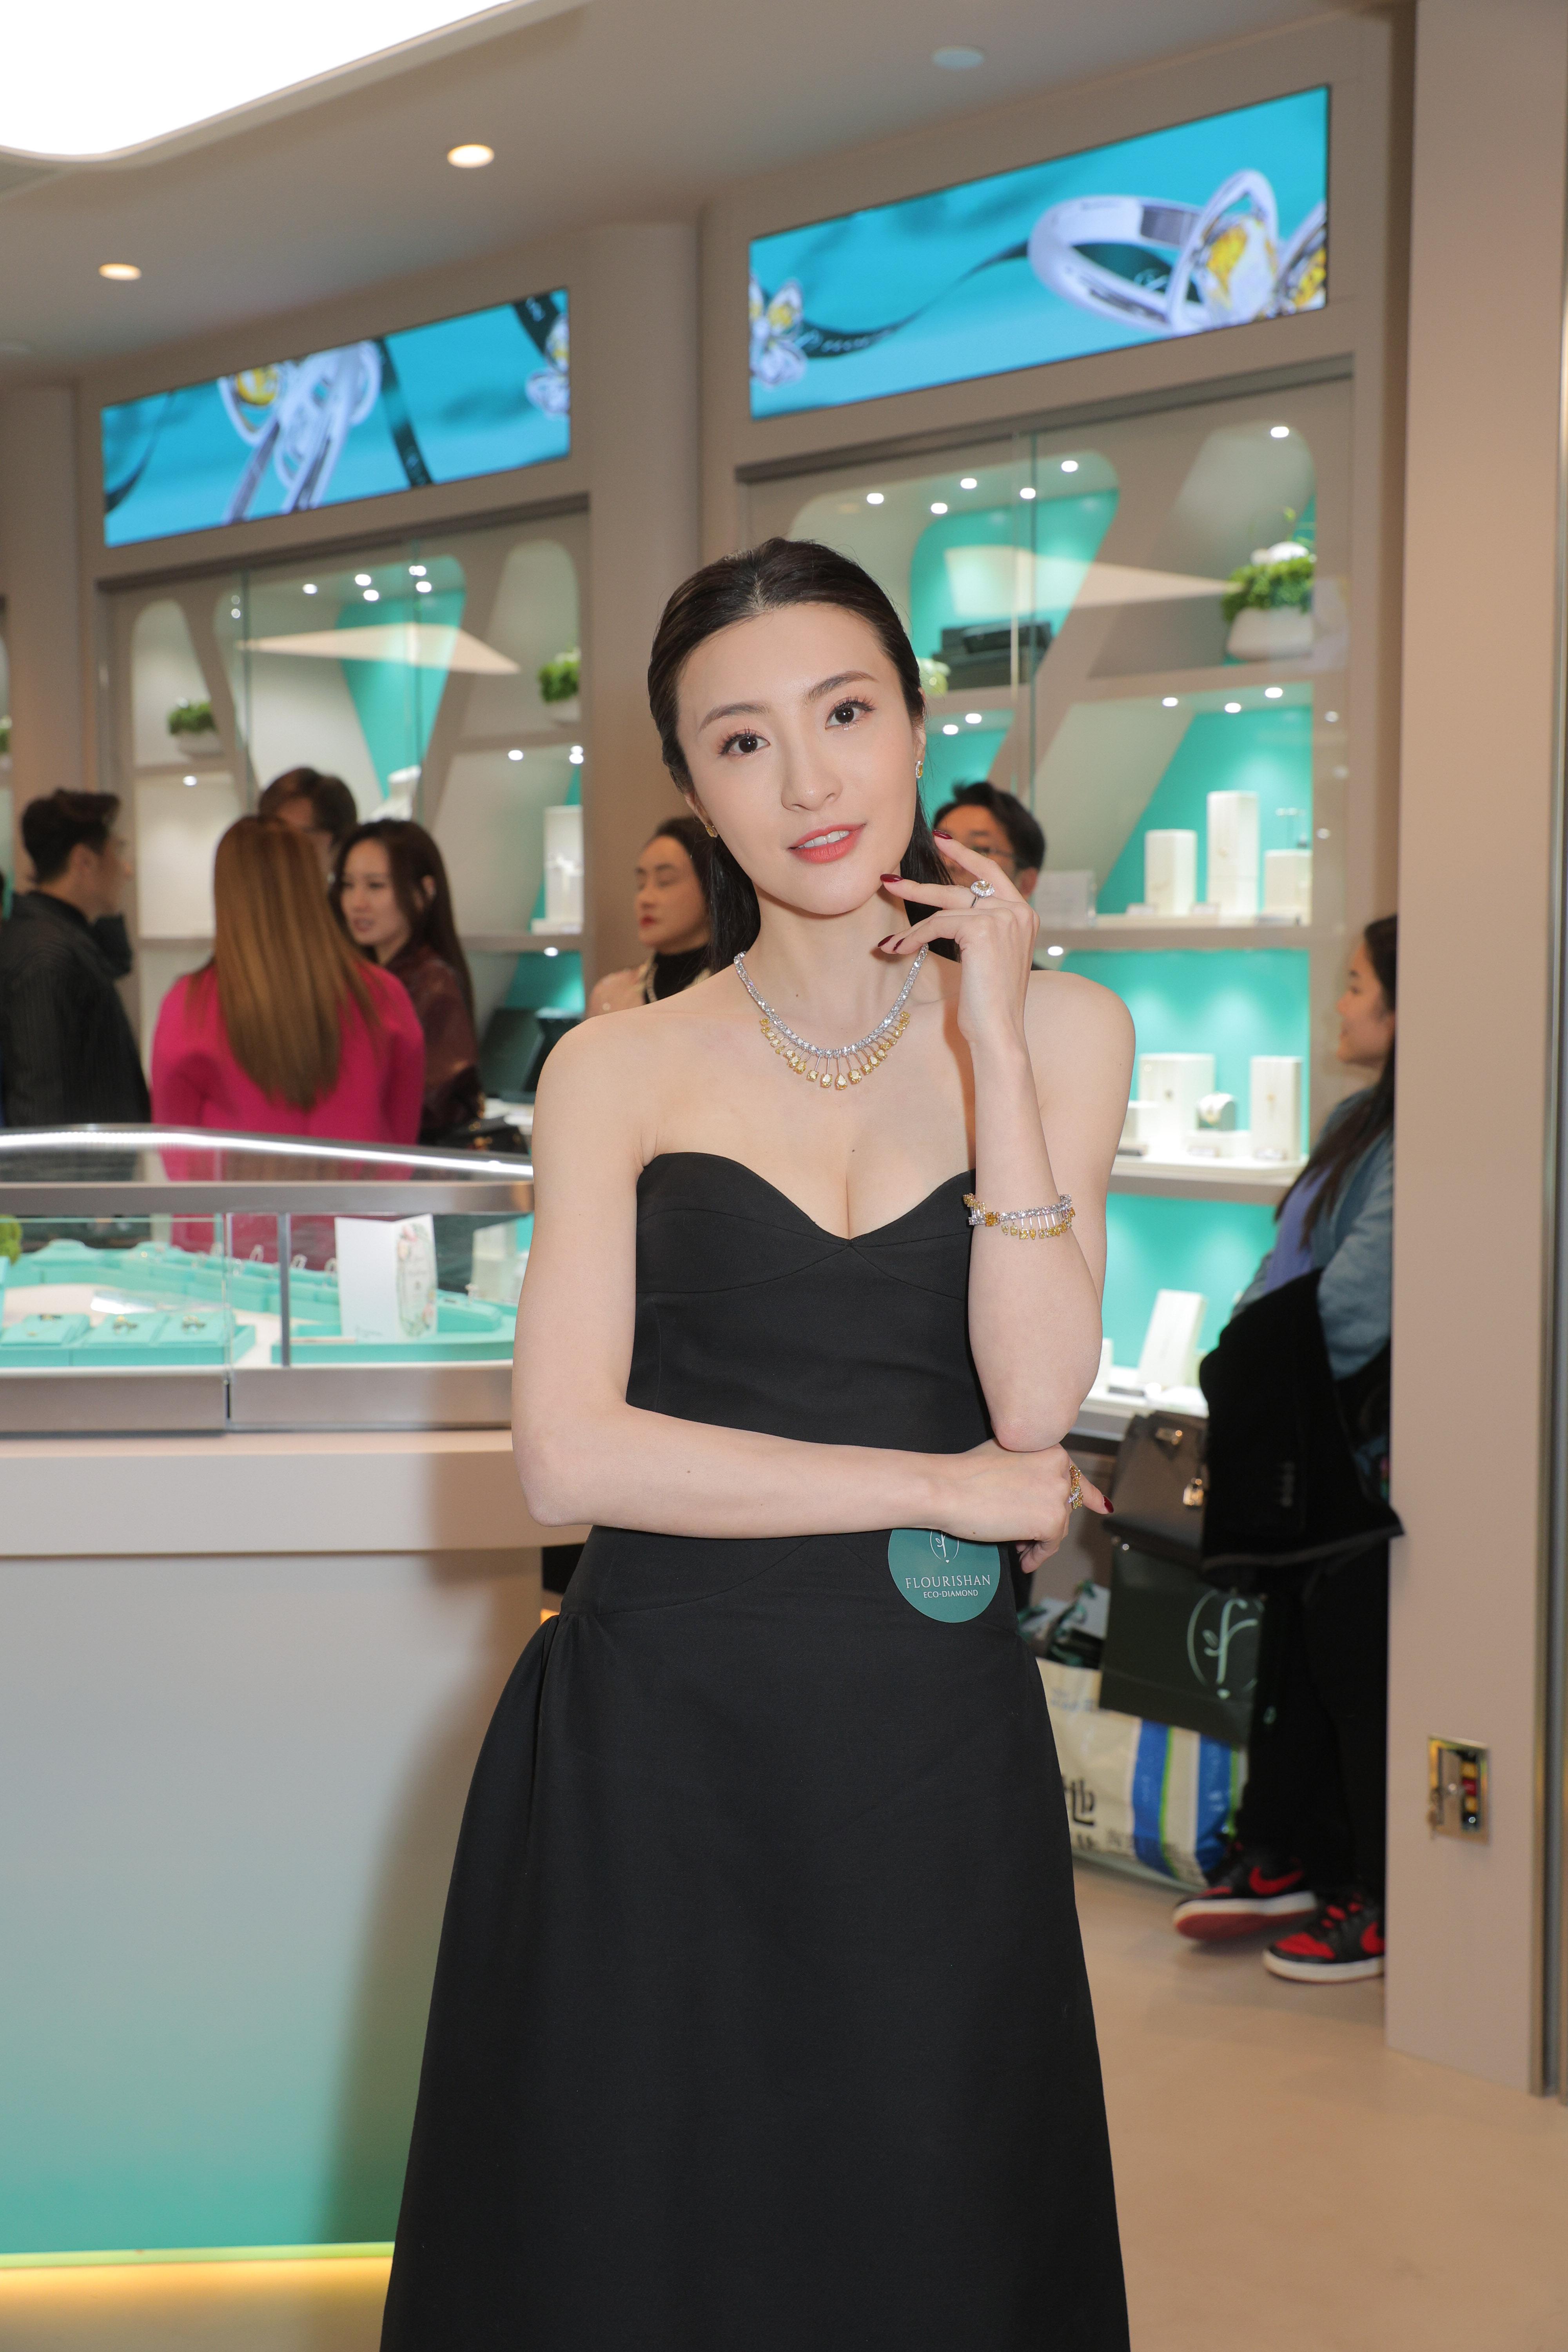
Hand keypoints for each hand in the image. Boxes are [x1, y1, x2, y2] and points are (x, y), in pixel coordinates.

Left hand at [878, 833, 1039, 1050]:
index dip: (965, 855)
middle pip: (961, 888)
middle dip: (920, 886)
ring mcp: (1003, 917)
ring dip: (912, 929)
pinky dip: (914, 938)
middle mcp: (1018, 911)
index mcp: (1023, 915)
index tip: (942, 840)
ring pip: (944, 911)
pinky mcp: (983, 928)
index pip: (992, 874)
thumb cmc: (989, 1004)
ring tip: (890, 942)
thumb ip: (978, 929)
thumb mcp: (988, 958)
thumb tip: (945, 915)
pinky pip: (937, 925)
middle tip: (889, 880)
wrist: (999, 1031)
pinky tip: (898, 950)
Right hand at [934, 1440, 1111, 1552]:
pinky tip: (1022, 1560)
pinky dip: (1037, 1555)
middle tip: (1019, 1535)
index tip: (1102, 1506)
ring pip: (1057, 1526)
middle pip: (1062, 1505)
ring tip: (1014, 1546)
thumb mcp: (1006, 1457)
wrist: (947, 1488)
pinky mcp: (1052, 1521)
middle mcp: (1061, 1469)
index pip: (1074, 1476)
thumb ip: (1030, 1469)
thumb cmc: (966, 1473)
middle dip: (1043, 1522)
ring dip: (1038, 1539)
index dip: (1088, 1494)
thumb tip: (1045, 1494)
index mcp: (1051, 1449)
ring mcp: (1058, 1494)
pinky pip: (1050, 1545)